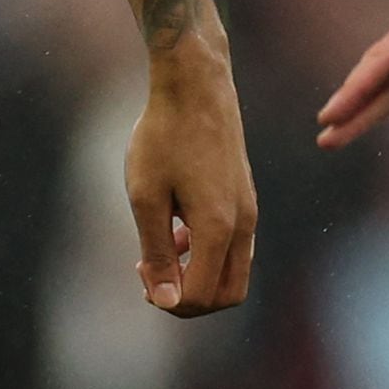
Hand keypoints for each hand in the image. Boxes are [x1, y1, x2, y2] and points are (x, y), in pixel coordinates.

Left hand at [128, 39, 257, 314]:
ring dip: (197, 275)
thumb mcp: (146, 197)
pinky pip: (234, 248)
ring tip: (159, 251)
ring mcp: (249, 212)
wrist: (196, 87)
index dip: (167, 299)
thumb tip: (164, 300)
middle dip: (189, 299)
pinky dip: (207, 254)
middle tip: (151, 276)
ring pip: (232, 273)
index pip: (199, 296)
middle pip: (227, 295)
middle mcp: (243, 225)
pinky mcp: (246, 200)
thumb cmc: (164, 137)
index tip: (139, 270)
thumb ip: (157, 252)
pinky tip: (177, 230)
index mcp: (218, 228)